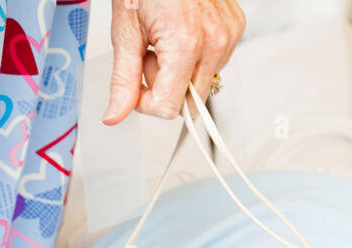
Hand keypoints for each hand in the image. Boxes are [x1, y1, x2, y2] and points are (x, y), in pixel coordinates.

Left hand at [104, 0, 245, 122]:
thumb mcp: (126, 30)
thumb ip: (123, 80)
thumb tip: (115, 114)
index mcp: (185, 43)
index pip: (168, 108)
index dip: (147, 102)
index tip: (138, 83)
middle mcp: (213, 41)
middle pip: (189, 102)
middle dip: (166, 87)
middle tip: (152, 53)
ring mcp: (228, 34)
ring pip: (203, 85)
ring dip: (182, 72)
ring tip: (168, 38)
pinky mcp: (236, 28)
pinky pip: (215, 64)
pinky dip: (197, 56)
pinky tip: (184, 32)